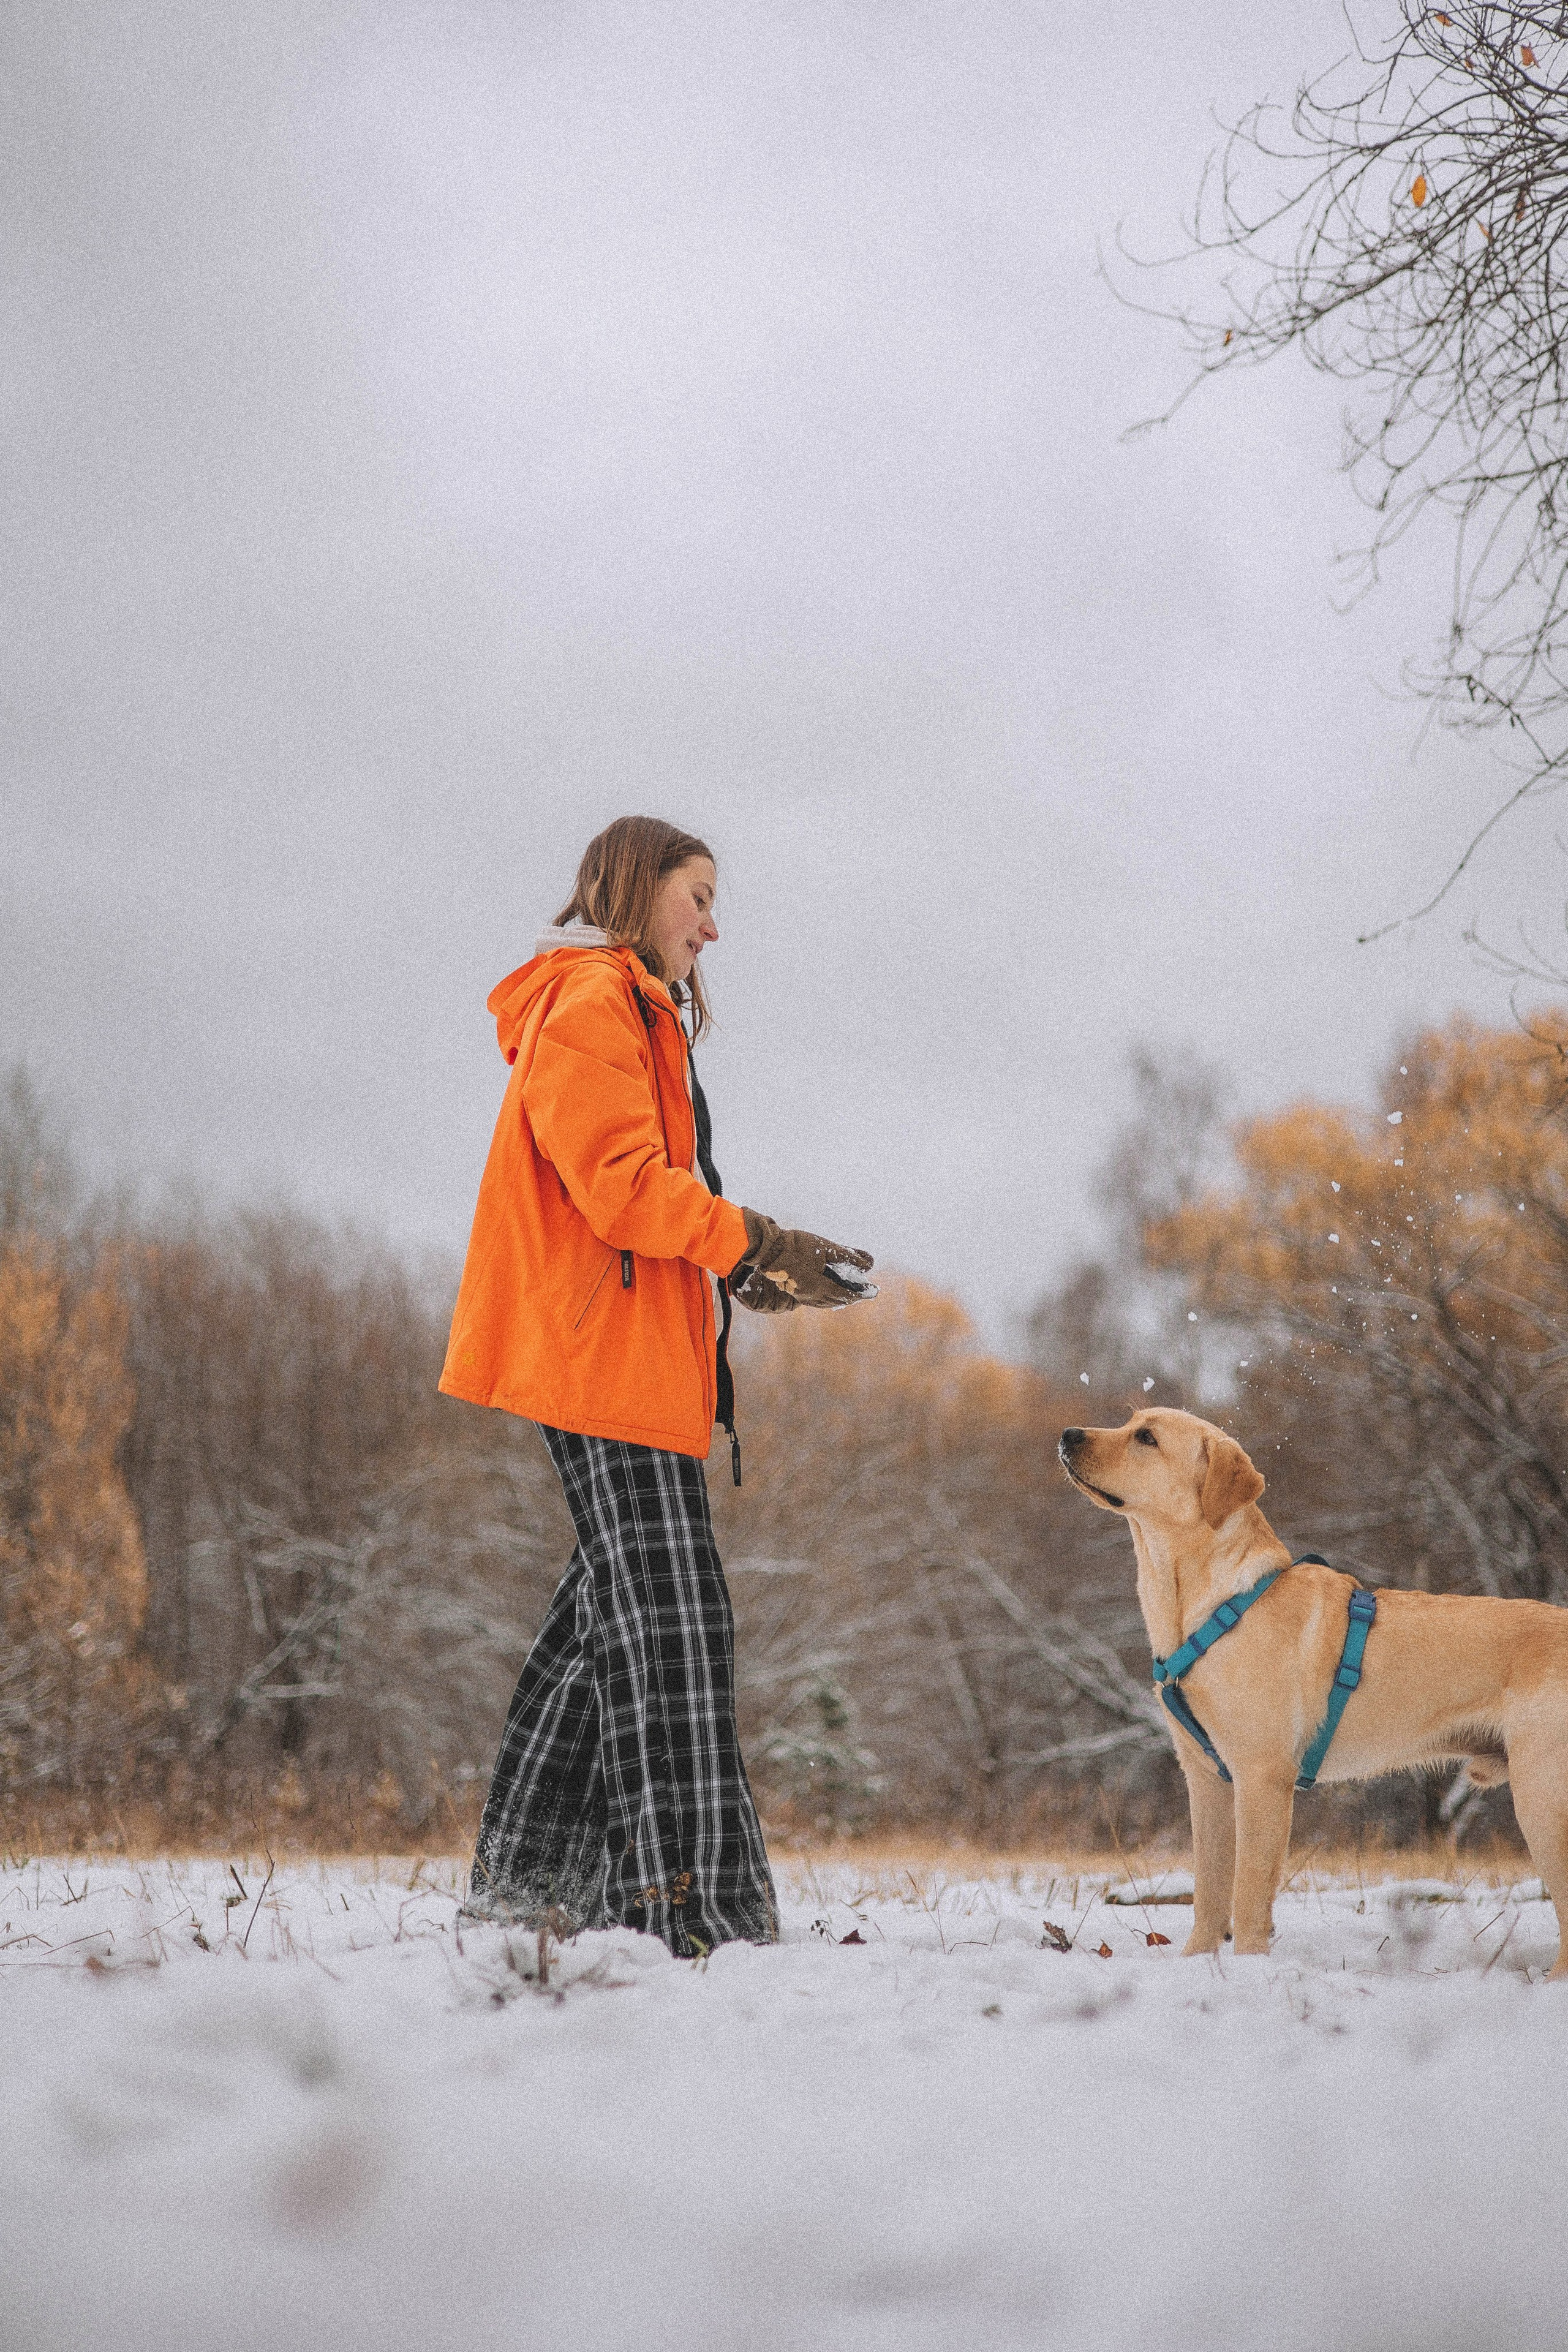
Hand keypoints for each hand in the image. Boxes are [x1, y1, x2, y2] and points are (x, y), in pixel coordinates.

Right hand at [731, 1209, 876, 1310]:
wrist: (769, 1248)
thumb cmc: (797, 1245)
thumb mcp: (826, 1248)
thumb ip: (848, 1256)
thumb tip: (869, 1263)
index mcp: (821, 1287)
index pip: (847, 1294)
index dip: (861, 1293)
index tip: (872, 1291)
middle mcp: (812, 1296)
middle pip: (837, 1300)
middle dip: (852, 1296)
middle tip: (863, 1291)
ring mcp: (802, 1296)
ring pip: (826, 1302)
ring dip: (839, 1298)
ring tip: (849, 1293)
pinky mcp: (794, 1292)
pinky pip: (815, 1301)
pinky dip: (827, 1298)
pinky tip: (828, 1293)